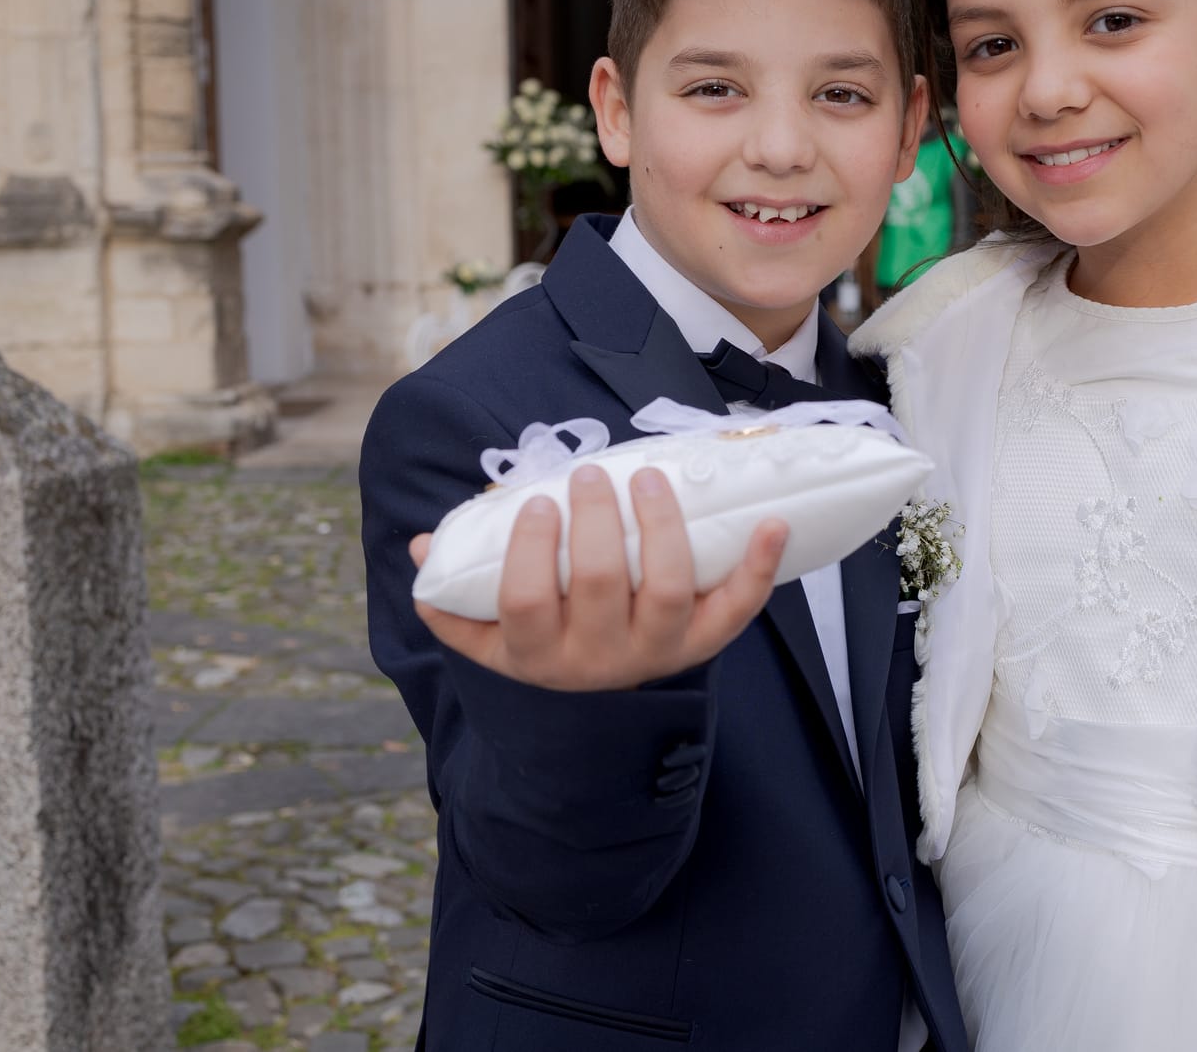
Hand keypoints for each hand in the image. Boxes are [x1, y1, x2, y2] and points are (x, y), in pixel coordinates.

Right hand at [410, 465, 788, 690]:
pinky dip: (759, 567)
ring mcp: (654, 652)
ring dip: (661, 528)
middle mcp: (595, 659)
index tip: (537, 502)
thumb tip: (423, 546)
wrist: (598, 720)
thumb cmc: (541, 648)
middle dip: (594, 521)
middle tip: (590, 476)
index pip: (525, 600)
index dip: (530, 548)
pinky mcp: (702, 646)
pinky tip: (773, 523)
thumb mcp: (488, 637)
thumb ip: (453, 595)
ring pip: (666, 590)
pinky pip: (736, 610)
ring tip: (649, 480)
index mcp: (534, 653)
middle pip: (598, 584)